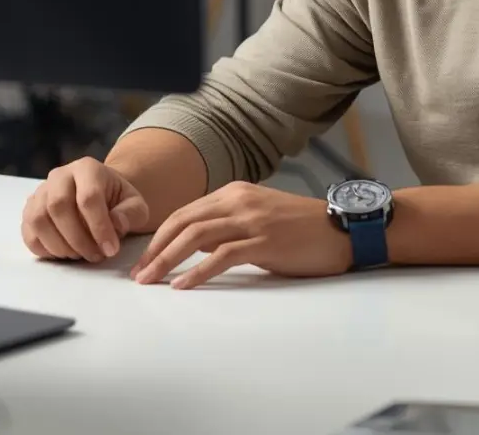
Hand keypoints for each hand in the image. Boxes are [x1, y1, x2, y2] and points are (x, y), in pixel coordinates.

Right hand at [21, 157, 149, 262]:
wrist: (99, 196)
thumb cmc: (117, 201)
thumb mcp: (135, 205)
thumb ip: (130, 213)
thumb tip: (116, 223)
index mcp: (88, 168)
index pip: (88, 196)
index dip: (99, 227)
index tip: (111, 250)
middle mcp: (60, 175)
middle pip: (59, 206)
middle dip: (78, 238)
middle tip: (95, 255)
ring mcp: (40, 192)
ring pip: (39, 220)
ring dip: (60, 245)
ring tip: (80, 255)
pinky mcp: (28, 211)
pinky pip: (28, 233)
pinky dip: (45, 249)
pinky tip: (64, 254)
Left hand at [130, 182, 351, 288]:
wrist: (341, 229)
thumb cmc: (301, 228)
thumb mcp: (259, 216)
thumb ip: (229, 224)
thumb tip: (194, 244)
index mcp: (236, 192)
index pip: (186, 212)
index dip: (160, 236)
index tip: (144, 260)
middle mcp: (240, 200)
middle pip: (184, 222)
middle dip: (155, 249)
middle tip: (138, 275)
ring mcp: (252, 219)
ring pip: (196, 236)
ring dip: (167, 260)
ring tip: (150, 281)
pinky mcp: (264, 241)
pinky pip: (221, 256)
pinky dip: (197, 271)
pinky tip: (183, 285)